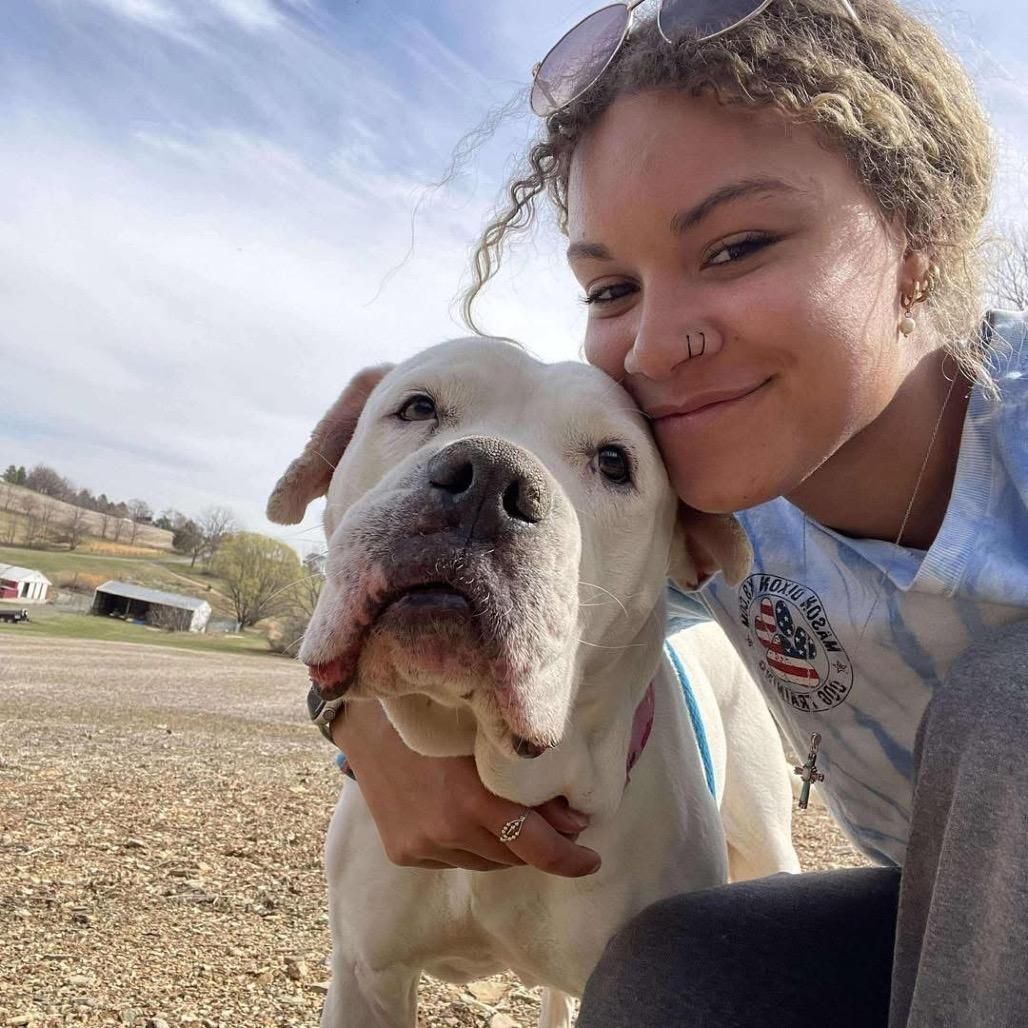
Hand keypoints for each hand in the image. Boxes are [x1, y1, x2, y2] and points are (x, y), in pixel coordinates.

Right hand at [333, 701, 600, 876]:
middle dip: (538, 844)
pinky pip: (454, 860)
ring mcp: (423, 846)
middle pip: (514, 856)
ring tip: (500, 811)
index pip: (537, 847)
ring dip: (503, 845)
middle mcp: (448, 830)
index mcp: (473, 798)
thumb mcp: (487, 740)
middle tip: (554, 823)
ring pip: (486, 861)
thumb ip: (528, 782)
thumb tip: (574, 820)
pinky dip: (469, 845)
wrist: (366, 722)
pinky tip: (461, 815)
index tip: (592, 859)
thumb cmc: (436, 718)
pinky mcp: (404, 854)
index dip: (571, 859)